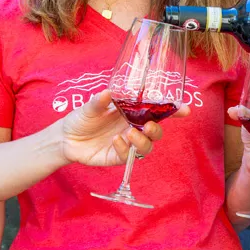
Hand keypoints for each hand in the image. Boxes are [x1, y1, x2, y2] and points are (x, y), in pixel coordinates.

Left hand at [59, 89, 177, 166]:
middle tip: (148, 126)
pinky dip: (125, 149)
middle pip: (156, 132)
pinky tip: (115, 141)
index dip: (173, 112)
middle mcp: (132, 128)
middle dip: (158, 130)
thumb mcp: (89, 106)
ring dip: (143, 141)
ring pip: (147, 147)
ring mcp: (126, 144)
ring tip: (130, 134)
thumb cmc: (80, 119)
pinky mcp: (117, 157)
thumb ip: (99, 101)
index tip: (184, 109)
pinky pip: (129, 157)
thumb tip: (108, 92)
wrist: (65, 138)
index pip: (156, 112)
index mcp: (131, 113)